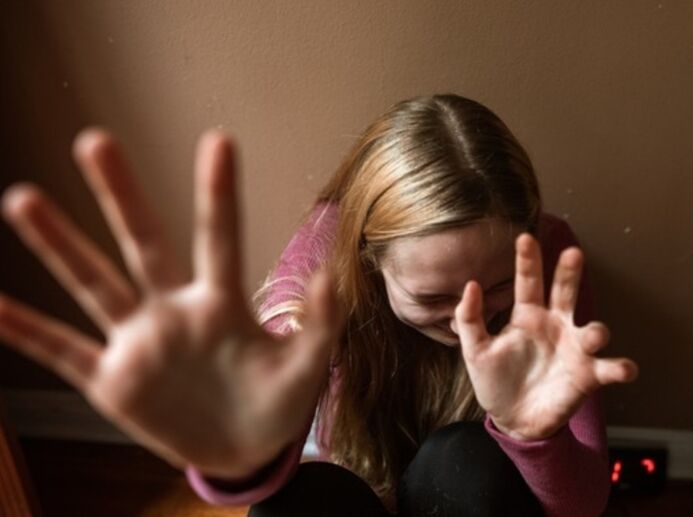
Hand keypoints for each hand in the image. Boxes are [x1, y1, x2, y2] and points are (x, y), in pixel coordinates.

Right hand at [0, 129, 342, 477]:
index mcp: (223, 304)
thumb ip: (320, 324)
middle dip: (121, 195)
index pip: (219, 238)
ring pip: (94, 285)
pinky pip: (64, 352)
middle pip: (144, 243)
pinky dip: (28, 331)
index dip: (217, 193)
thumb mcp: (306, 367)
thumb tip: (329, 275)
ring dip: (60, 246)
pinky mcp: (112, 381)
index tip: (218, 139)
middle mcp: (174, 310)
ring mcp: (139, 342)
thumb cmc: (277, 401)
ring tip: (23, 198)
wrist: (243, 450)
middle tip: (95, 140)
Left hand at [455, 234, 637, 440]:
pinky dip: (621, 367)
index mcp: (527, 315)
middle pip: (565, 292)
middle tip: (572, 253)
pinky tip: (626, 369)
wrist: (513, 421)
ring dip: (596, 330)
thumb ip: (470, 319)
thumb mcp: (475, 351)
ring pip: (591, 330)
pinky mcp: (588, 375)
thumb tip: (471, 284)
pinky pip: (609, 368)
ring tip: (595, 335)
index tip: (525, 237)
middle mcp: (555, 325)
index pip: (528, 282)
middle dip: (569, 273)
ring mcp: (574, 348)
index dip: (527, 260)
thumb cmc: (495, 381)